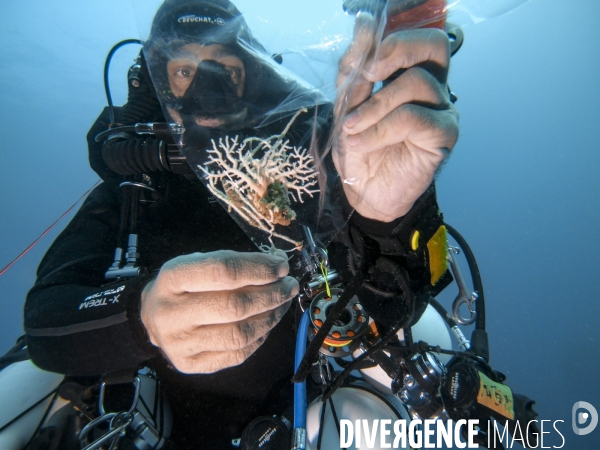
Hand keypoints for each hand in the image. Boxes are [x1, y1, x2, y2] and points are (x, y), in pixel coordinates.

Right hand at [140, 250, 297, 373]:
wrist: (151, 317)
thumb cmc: (183, 286)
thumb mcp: (198, 262)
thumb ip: (235, 263)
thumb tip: (277, 264)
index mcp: (173, 278)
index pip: (223, 271)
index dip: (259, 268)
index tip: (281, 266)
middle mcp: (172, 312)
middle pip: (234, 306)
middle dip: (271, 294)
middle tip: (289, 286)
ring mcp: (180, 343)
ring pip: (239, 334)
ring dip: (271, 316)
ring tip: (283, 302)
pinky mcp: (191, 364)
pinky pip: (237, 354)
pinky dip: (260, 337)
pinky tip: (267, 322)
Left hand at [333, 13, 458, 221]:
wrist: (365, 192)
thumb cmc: (360, 149)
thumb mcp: (348, 106)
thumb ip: (355, 70)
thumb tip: (363, 23)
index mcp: (408, 76)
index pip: (413, 40)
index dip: (389, 39)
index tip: (361, 61)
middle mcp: (431, 89)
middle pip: (434, 46)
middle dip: (398, 51)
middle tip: (369, 74)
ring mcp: (441, 111)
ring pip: (418, 82)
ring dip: (376, 104)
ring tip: (352, 128)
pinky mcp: (443, 136)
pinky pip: (415, 118)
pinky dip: (381, 129)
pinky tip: (362, 142)